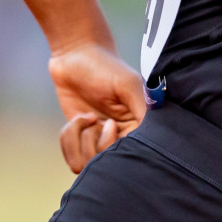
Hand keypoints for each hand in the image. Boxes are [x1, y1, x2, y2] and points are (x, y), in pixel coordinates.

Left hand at [48, 42, 146, 173]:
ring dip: (78, 140)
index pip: (133, 155)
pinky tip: (77, 119)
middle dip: (94, 143)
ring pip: (86, 165)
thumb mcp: (127, 84)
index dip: (116, 146)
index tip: (110, 124)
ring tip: (84, 118)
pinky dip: (68, 138)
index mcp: (138, 127)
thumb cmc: (105, 66)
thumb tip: (153, 135)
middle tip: (95, 119)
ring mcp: (99, 141)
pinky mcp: (80, 140)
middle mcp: (120, 137)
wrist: (75, 55)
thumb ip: (143, 109)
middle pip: (107, 166)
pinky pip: (72, 156)